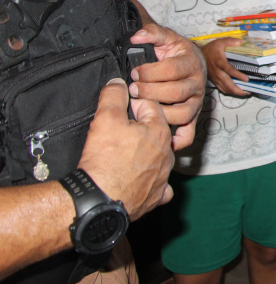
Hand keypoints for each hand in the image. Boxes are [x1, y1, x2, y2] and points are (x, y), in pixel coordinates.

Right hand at [78, 79, 173, 219]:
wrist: (98, 200)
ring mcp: (164, 177)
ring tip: (125, 155)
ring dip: (147, 154)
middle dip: (140, 129)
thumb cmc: (104, 160)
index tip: (119, 110)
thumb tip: (118, 83)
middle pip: (156, 132)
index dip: (133, 105)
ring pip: (160, 158)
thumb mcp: (105, 119)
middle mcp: (167, 155)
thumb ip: (114, 96)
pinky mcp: (155, 197)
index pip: (152, 107)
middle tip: (119, 132)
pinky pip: (161, 187)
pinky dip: (153, 183)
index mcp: (161, 133)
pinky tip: (142, 180)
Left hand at [128, 23, 205, 149]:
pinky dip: (177, 139)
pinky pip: (189, 133)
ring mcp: (196, 102)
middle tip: (134, 90)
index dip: (150, 72)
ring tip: (141, 107)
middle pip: (176, 92)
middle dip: (150, 92)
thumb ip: (152, 32)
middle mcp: (197, 84)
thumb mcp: (166, 37)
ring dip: (160, 113)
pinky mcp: (193, 116)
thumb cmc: (175, 52)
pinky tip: (161, 137)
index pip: (172, 69)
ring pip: (183, 114)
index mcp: (191, 63)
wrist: (190, 62)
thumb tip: (136, 37)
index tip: (134, 72)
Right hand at [200, 37, 251, 97]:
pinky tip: (235, 91)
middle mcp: (218, 72)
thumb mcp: (220, 42)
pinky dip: (229, 92)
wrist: (197, 56)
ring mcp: (215, 78)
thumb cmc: (210, 49)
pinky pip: (222, 89)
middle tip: (248, 92)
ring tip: (245, 92)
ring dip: (235, 92)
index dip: (238, 75)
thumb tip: (241, 42)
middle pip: (228, 85)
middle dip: (239, 90)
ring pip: (226, 89)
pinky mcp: (214, 81)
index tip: (246, 79)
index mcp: (220, 62)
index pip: (230, 71)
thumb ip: (230, 41)